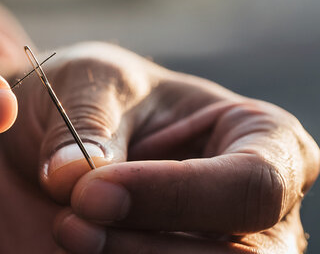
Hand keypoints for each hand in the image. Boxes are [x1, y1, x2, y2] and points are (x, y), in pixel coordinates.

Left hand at [0, 42, 319, 252]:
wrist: (55, 136)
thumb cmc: (97, 96)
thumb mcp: (92, 82)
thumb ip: (89, 125)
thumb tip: (74, 176)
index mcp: (264, 139)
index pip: (251, 184)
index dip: (176, 194)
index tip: (94, 192)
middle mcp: (253, 209)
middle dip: (149, 246)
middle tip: (72, 225)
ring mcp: (217, 249)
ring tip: (67, 230)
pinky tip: (67, 249)